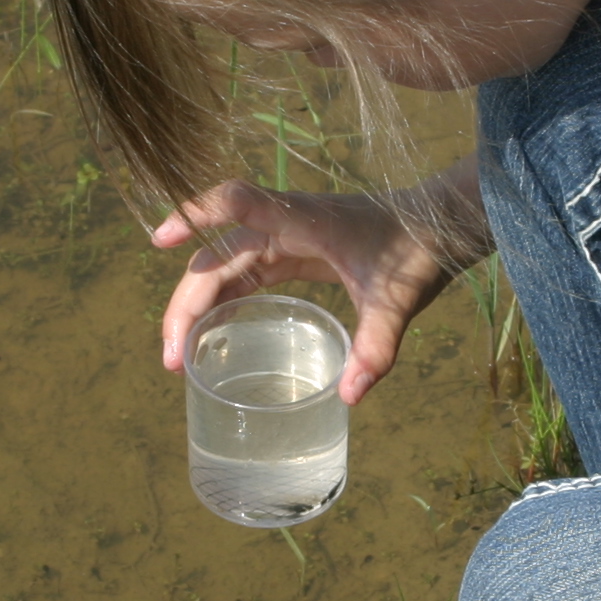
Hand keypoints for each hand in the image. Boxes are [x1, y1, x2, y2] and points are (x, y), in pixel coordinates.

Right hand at [153, 169, 485, 404]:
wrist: (440, 224)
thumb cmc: (417, 251)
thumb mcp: (398, 301)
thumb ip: (376, 346)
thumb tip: (350, 396)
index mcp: (306, 221)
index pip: (240, 204)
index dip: (195, 215)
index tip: (160, 240)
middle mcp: (287, 223)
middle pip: (219, 254)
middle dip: (188, 302)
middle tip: (173, 358)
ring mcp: (288, 236)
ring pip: (227, 265)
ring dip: (199, 305)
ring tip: (180, 356)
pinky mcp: (296, 250)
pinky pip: (247, 272)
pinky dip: (224, 299)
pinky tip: (212, 331)